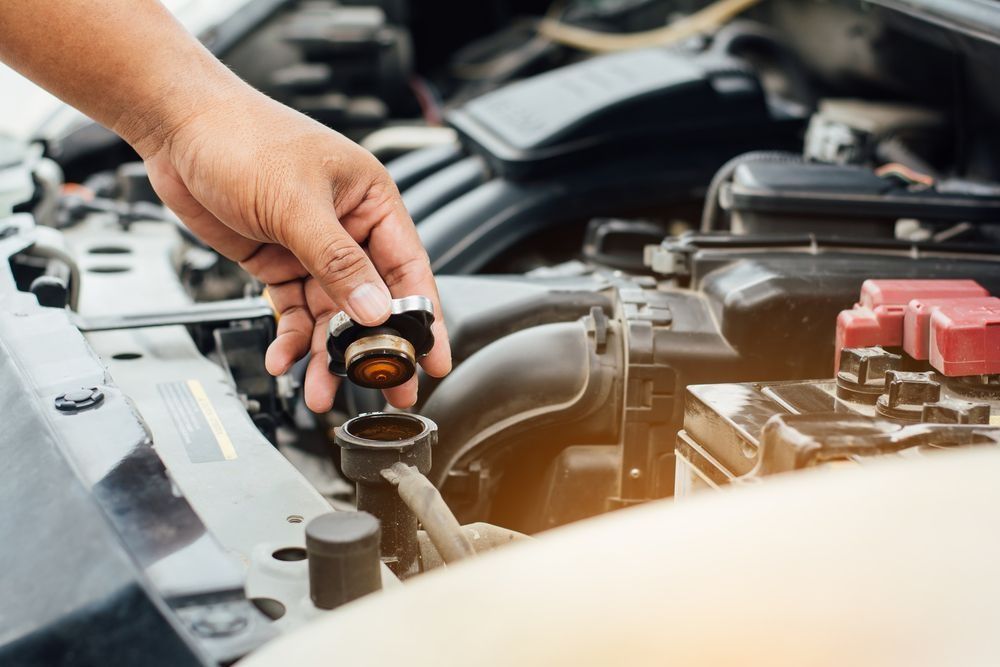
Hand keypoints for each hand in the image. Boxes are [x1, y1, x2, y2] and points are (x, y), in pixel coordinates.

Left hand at [141, 86, 450, 411]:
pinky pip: (294, 310)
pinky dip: (290, 337)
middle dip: (376, 348)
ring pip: (331, 314)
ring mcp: (312, 248)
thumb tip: (375, 310)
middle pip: (372, 300)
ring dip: (326, 353)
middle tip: (388, 391)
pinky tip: (283, 358)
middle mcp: (348, 228)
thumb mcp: (296, 204)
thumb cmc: (242, 138)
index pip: (409, 269)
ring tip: (322, 390)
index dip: (423, 318)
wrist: (177, 127)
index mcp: (371, 202)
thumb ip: (338, 262)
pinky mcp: (279, 262)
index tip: (433, 360)